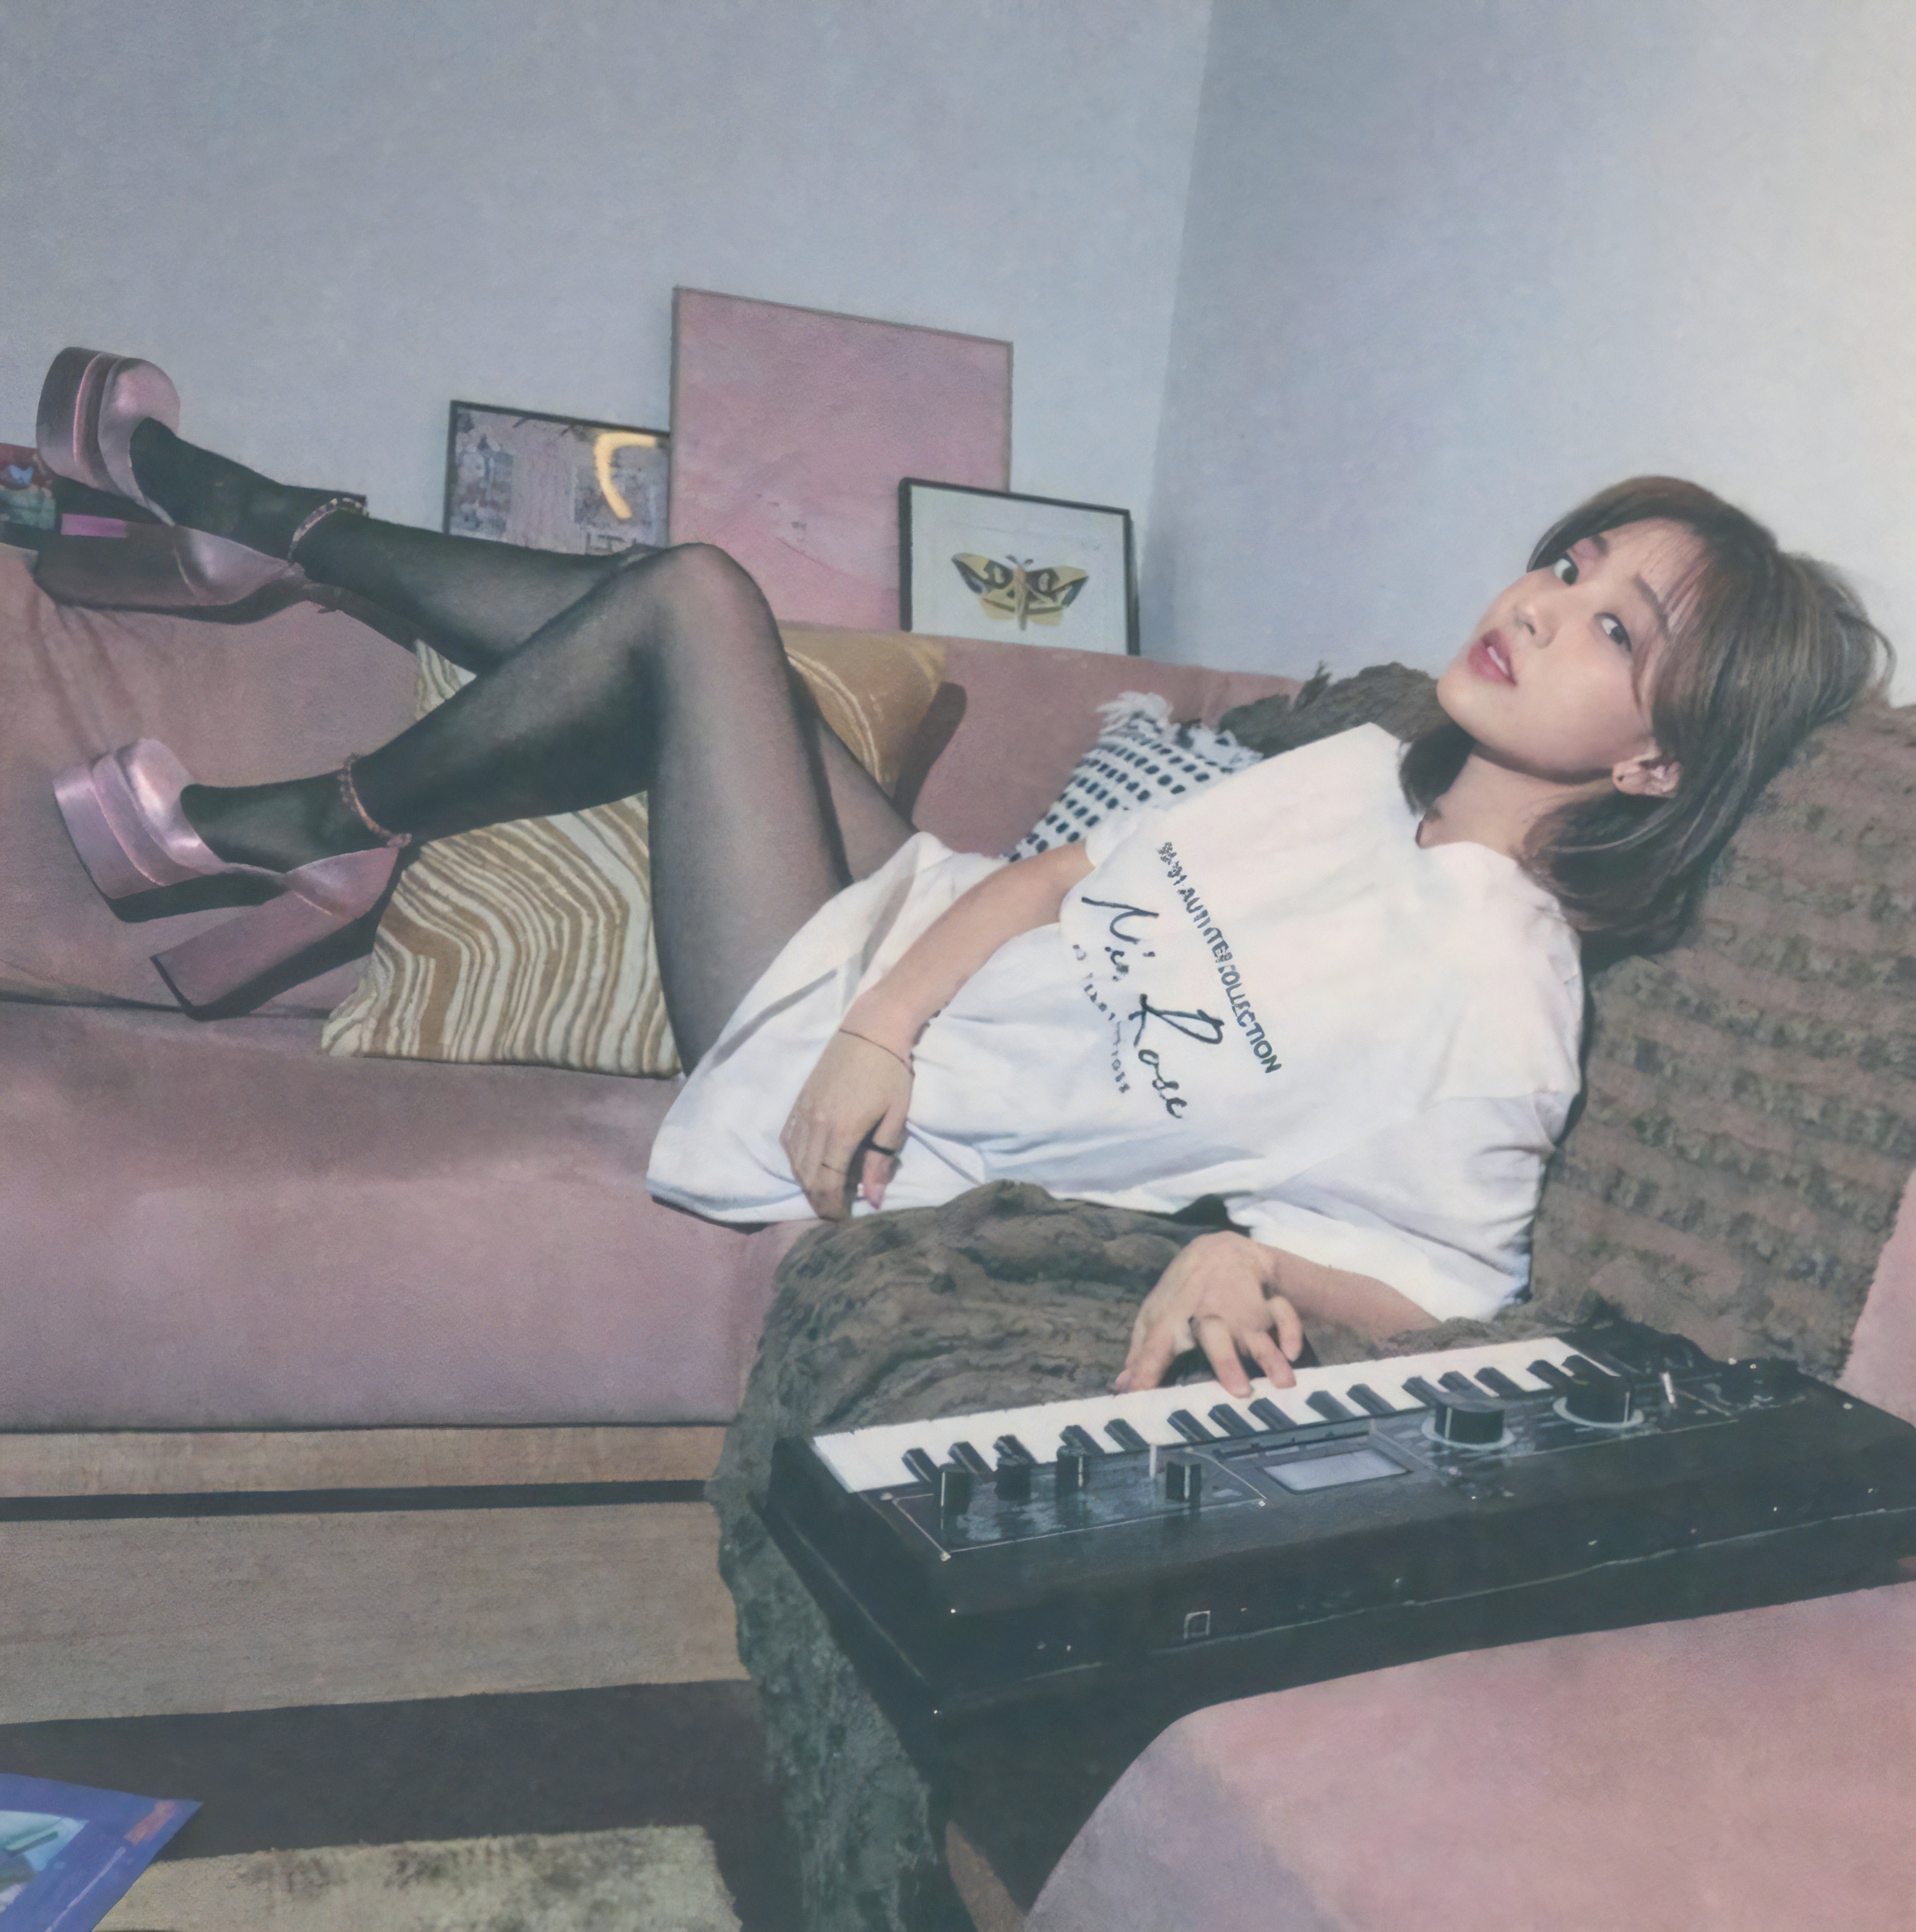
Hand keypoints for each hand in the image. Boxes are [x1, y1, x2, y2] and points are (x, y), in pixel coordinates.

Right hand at [779, 1029, 912, 1218]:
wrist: (872, 1029)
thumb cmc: (892, 1072)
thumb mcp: (895, 1118)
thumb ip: (880, 1161)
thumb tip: (872, 1199)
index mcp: (841, 1132)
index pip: (828, 1183)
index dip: (832, 1207)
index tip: (843, 1220)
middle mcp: (815, 1125)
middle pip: (808, 1177)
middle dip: (819, 1201)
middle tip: (835, 1213)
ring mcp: (803, 1111)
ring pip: (794, 1161)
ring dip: (806, 1183)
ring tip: (824, 1193)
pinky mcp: (799, 1101)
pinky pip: (788, 1140)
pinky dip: (795, 1160)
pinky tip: (808, 1166)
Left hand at [1115, 1232, 1302, 1397]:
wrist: (1221, 1252)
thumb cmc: (1181, 1293)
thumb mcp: (1155, 1315)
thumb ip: (1141, 1351)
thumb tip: (1122, 1387)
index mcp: (1173, 1317)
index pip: (1156, 1344)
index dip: (1146, 1368)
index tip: (1138, 1394)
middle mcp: (1206, 1313)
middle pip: (1215, 1336)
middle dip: (1227, 1362)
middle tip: (1239, 1392)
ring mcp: (1239, 1308)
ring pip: (1256, 1330)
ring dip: (1270, 1355)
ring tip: (1283, 1382)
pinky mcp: (1266, 1302)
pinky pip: (1283, 1313)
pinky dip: (1291, 1331)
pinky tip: (1293, 1353)